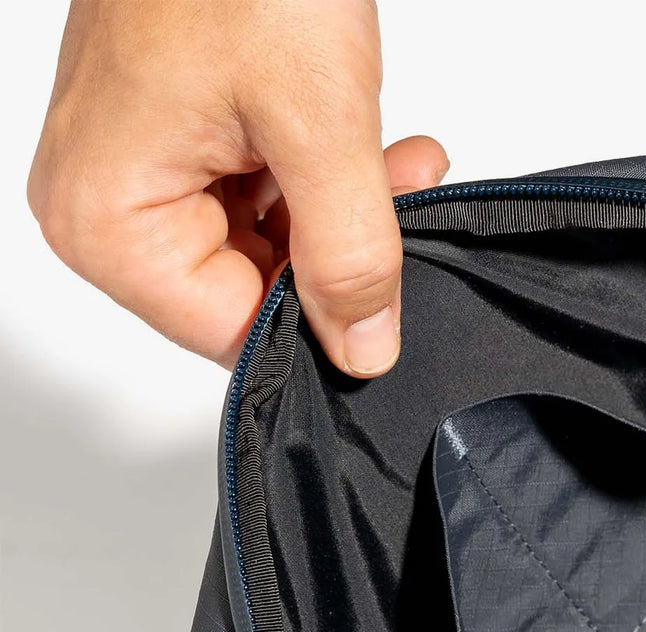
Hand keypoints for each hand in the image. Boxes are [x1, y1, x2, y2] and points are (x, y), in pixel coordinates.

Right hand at [28, 0, 446, 373]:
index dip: (318, 319)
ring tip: (393, 159)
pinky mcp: (183, 138)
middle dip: (340, 255)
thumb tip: (363, 352)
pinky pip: (268, 198)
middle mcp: (108, 205)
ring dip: (347, 214)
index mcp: (106, 219)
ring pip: (273, 249)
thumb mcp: (318, 125)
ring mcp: (144, 168)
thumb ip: (349, 255)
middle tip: (397, 201)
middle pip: (251, 293)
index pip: (229, 333)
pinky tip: (375, 144)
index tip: (383, 282)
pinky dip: (328, 179)